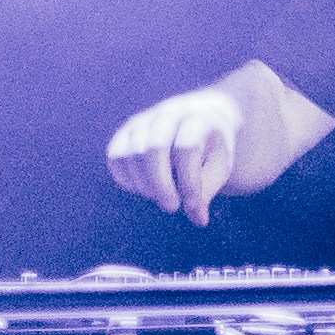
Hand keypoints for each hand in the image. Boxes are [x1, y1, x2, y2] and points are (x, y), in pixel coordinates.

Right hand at [105, 82, 253, 223]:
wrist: (197, 120)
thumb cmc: (210, 150)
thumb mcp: (219, 167)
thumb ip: (207, 191)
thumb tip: (198, 219)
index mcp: (197, 119)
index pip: (186, 150)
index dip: (189, 183)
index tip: (194, 208)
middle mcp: (167, 115)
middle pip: (153, 149)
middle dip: (161, 185)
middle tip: (172, 207)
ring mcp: (143, 122)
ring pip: (130, 155)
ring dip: (144, 185)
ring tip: (161, 196)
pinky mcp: (125, 132)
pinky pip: (116, 158)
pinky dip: (127, 180)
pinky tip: (145, 188)